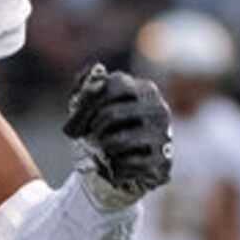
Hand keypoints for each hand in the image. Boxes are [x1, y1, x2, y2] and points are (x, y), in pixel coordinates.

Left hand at [62, 63, 172, 208]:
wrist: (119, 169)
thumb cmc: (105, 133)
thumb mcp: (90, 109)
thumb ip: (87, 88)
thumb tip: (95, 70)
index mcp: (144, 89)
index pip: (108, 88)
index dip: (85, 106)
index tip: (75, 121)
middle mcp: (159, 109)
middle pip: (112, 114)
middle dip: (93, 129)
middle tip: (91, 137)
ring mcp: (164, 135)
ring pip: (118, 141)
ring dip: (104, 148)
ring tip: (106, 150)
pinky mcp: (163, 162)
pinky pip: (127, 164)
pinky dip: (114, 168)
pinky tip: (118, 166)